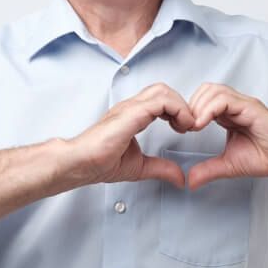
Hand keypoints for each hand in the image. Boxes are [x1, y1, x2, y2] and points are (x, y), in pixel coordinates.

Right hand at [68, 83, 194, 189]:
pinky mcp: (131, 113)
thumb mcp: (139, 167)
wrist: (80, 163)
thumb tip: (179, 177)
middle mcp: (131, 107)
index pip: (160, 99)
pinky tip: (180, 126)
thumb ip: (161, 169)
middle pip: (163, 90)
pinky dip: (178, 110)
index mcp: (132, 115)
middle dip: (181, 105)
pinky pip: (161, 101)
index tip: (183, 129)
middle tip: (187, 126)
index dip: (177, 111)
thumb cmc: (98, 162)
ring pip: (164, 91)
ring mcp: (130, 107)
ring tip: (184, 126)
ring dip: (181, 106)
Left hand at [186, 83, 267, 190]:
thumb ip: (208, 170)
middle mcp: (235, 105)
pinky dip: (209, 109)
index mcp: (228, 114)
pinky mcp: (251, 108)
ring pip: (214, 91)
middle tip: (186, 127)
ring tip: (194, 126)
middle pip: (205, 90)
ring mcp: (244, 104)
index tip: (182, 129)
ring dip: (198, 107)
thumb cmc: (266, 157)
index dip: (189, 111)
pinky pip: (225, 100)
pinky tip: (202, 124)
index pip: (203, 99)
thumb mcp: (229, 165)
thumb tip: (190, 181)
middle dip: (191, 106)